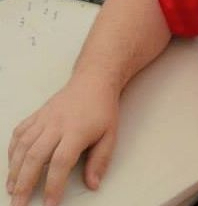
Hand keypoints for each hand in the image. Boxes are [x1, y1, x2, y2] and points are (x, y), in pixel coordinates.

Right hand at [6, 76, 118, 205]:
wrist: (94, 80)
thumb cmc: (102, 108)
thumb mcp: (110, 134)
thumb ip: (101, 160)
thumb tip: (93, 184)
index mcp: (76, 130)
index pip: (61, 162)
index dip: (53, 185)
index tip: (49, 204)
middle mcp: (57, 124)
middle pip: (35, 156)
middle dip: (24, 184)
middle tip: (18, 205)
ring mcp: (44, 118)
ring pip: (22, 146)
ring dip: (14, 170)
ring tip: (12, 189)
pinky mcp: (37, 114)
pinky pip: (19, 133)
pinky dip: (12, 150)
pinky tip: (13, 164)